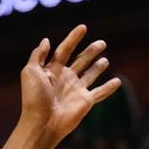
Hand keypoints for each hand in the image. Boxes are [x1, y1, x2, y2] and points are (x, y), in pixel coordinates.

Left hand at [21, 25, 121, 142]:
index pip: (65, 49)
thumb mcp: (30, 71)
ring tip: (106, 60)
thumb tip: (46, 40)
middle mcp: (66, 78)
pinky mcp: (86, 101)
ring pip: (91, 74)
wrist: (42, 122)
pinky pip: (100, 92)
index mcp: (52, 69)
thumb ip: (38, 55)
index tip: (83, 27)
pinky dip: (109, 87)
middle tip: (102, 43)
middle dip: (91, 51)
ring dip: (98, 67)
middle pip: (81, 60)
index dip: (73, 38)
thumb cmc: (33, 98)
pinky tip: (118, 81)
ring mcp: (77, 89)